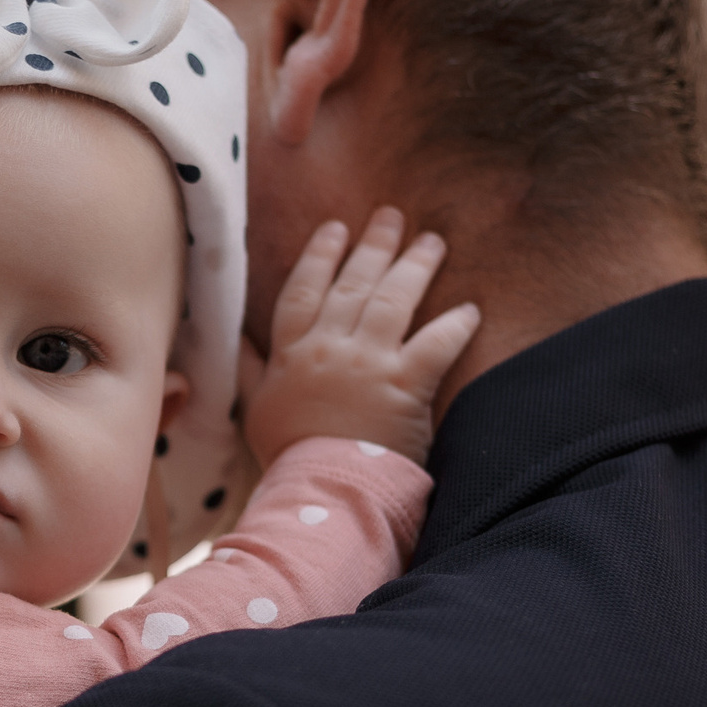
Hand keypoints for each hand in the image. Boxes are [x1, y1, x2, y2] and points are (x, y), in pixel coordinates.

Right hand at [243, 207, 479, 466]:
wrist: (319, 490)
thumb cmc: (288, 456)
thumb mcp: (257, 410)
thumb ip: (251, 370)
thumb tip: (236, 341)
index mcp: (292, 353)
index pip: (305, 289)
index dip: (321, 255)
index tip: (336, 228)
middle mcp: (329, 348)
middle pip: (353, 283)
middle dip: (374, 245)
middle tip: (392, 215)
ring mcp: (368, 363)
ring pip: (393, 300)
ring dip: (414, 265)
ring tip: (432, 241)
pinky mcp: (405, 385)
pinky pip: (436, 343)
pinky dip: (456, 324)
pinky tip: (471, 309)